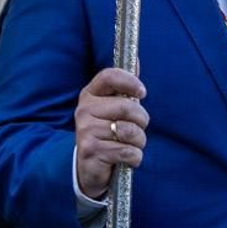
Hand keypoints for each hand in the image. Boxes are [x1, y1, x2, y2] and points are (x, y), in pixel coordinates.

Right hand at [75, 68, 149, 200]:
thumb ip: (124, 87)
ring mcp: (85, 131)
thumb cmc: (107, 134)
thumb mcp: (113, 109)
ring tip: (129, 145)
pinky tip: (124, 159)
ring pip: (131, 131)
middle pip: (128, 107)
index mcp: (90, 95)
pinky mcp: (91, 151)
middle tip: (136, 130)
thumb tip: (136, 59)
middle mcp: (84, 110)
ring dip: (139, 142)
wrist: (89, 168)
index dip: (130, 81)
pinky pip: (128, 151)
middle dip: (142, 121)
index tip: (143, 93)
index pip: (109, 76)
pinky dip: (134, 158)